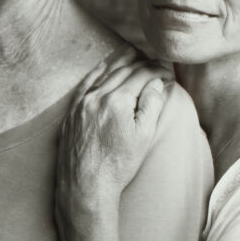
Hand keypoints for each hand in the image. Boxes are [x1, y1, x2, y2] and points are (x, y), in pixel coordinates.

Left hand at [55, 48, 171, 240]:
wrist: (86, 186)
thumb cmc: (118, 165)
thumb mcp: (144, 136)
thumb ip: (151, 105)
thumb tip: (156, 83)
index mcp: (117, 101)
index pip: (141, 75)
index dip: (157, 71)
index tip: (168, 73)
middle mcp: (97, 96)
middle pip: (123, 70)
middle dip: (142, 63)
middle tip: (156, 63)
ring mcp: (81, 103)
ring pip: (104, 73)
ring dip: (121, 62)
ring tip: (135, 54)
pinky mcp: (72, 111)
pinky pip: (86, 83)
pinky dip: (98, 72)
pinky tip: (105, 66)